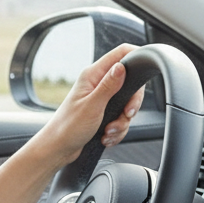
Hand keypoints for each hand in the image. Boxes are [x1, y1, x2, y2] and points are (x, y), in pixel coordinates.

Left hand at [40, 43, 145, 168]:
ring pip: (126, 106)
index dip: (136, 57)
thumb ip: (109, 86)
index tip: (144, 73)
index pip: (120, 54)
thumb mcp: (92, 106)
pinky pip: (120, 119)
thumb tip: (122, 66)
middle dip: (131, 104)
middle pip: (130, 84)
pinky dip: (116, 130)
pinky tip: (105, 137)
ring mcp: (101, 99)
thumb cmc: (68, 127)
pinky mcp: (103, 113)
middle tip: (125, 115)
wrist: (58, 149)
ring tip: (108, 131)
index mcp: (92, 75)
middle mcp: (97, 84)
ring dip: (121, 122)